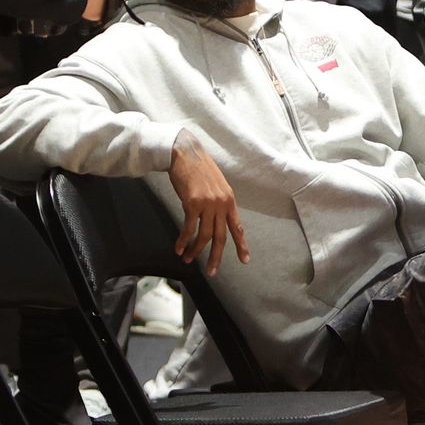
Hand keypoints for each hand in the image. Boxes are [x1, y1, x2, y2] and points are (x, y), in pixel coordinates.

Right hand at [168, 130, 250, 276]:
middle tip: (212, 272)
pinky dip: (184, 240)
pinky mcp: (192, 203)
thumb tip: (216, 218)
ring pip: (204, 235)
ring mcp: (207, 204)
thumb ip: (219, 202)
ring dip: (195, 250)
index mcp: (229, 200)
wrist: (185, 153)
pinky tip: (179, 248)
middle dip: (216, 256)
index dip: (241, 245)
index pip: (237, 227)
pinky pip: (188, 228)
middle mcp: (221, 204)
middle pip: (221, 237)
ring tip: (188, 259)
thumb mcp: (216, 185)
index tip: (245, 260)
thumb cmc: (198, 168)